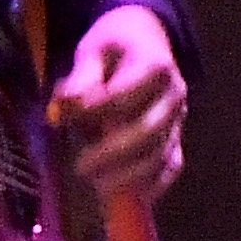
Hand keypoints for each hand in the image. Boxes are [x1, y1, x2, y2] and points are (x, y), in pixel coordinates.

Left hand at [50, 3, 188, 202]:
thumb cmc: (115, 48)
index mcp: (155, 64)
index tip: (61, 119)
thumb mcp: (92, 51)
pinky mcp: (176, 138)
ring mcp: (178, 119)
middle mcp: (174, 94)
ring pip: (162, 153)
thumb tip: (63, 108)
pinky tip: (130, 200)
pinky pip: (172, 166)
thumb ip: (80, 79)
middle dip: (115, 153)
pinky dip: (154, 186)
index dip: (95, 111)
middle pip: (149, 130)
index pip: (126, 95)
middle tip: (82, 167)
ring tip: (99, 188)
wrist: (149, 40)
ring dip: (131, 175)